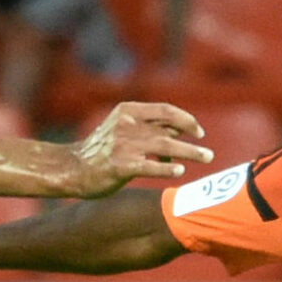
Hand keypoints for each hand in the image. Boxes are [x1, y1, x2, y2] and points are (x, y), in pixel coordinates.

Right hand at [66, 102, 212, 198]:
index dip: (186, 120)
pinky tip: (179, 172)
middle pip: (168, 129)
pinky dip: (165, 169)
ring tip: (206, 158)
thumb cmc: (102, 151)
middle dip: (192, 139)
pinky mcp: (120, 166)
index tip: (199, 132)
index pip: (165, 110)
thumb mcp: (123, 129)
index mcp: (128, 111)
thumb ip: (149, 128)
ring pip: (164, 146)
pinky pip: (148, 166)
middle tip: (209, 153)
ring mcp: (123, 145)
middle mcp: (127, 125)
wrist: (72, 168)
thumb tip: (181, 133)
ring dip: (189, 153)